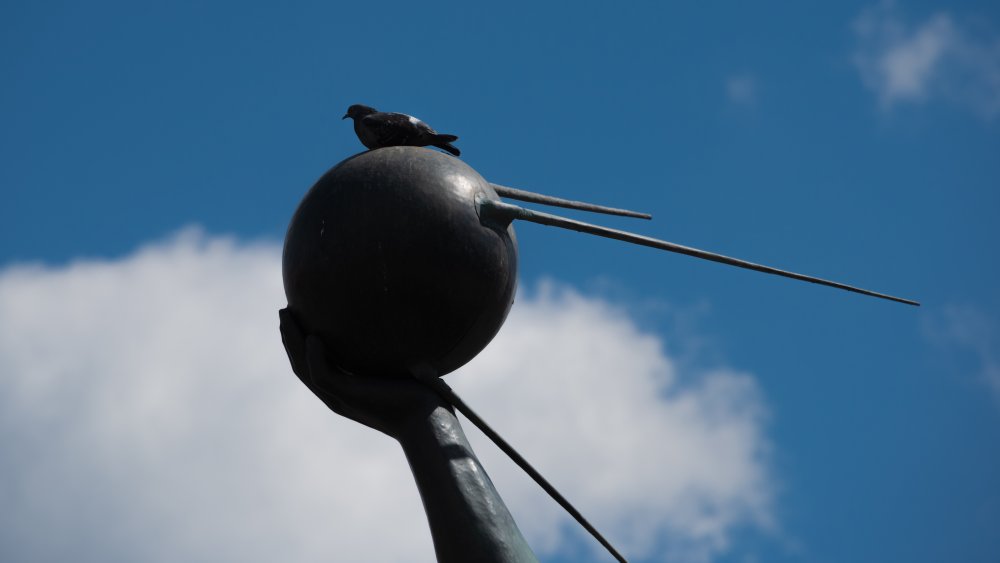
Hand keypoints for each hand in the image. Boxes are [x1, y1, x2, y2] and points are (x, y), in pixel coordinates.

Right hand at [279, 308, 449, 439]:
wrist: (428, 422)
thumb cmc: (423, 398)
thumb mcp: (404, 368)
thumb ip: (394, 351)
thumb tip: (404, 319)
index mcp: (347, 390)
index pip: (314, 366)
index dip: (302, 344)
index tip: (299, 319)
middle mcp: (338, 396)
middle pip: (301, 364)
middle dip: (290, 338)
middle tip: (283, 312)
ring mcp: (340, 397)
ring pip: (303, 368)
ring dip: (292, 342)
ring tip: (286, 316)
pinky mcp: (347, 396)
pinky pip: (322, 374)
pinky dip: (313, 356)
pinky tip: (313, 336)